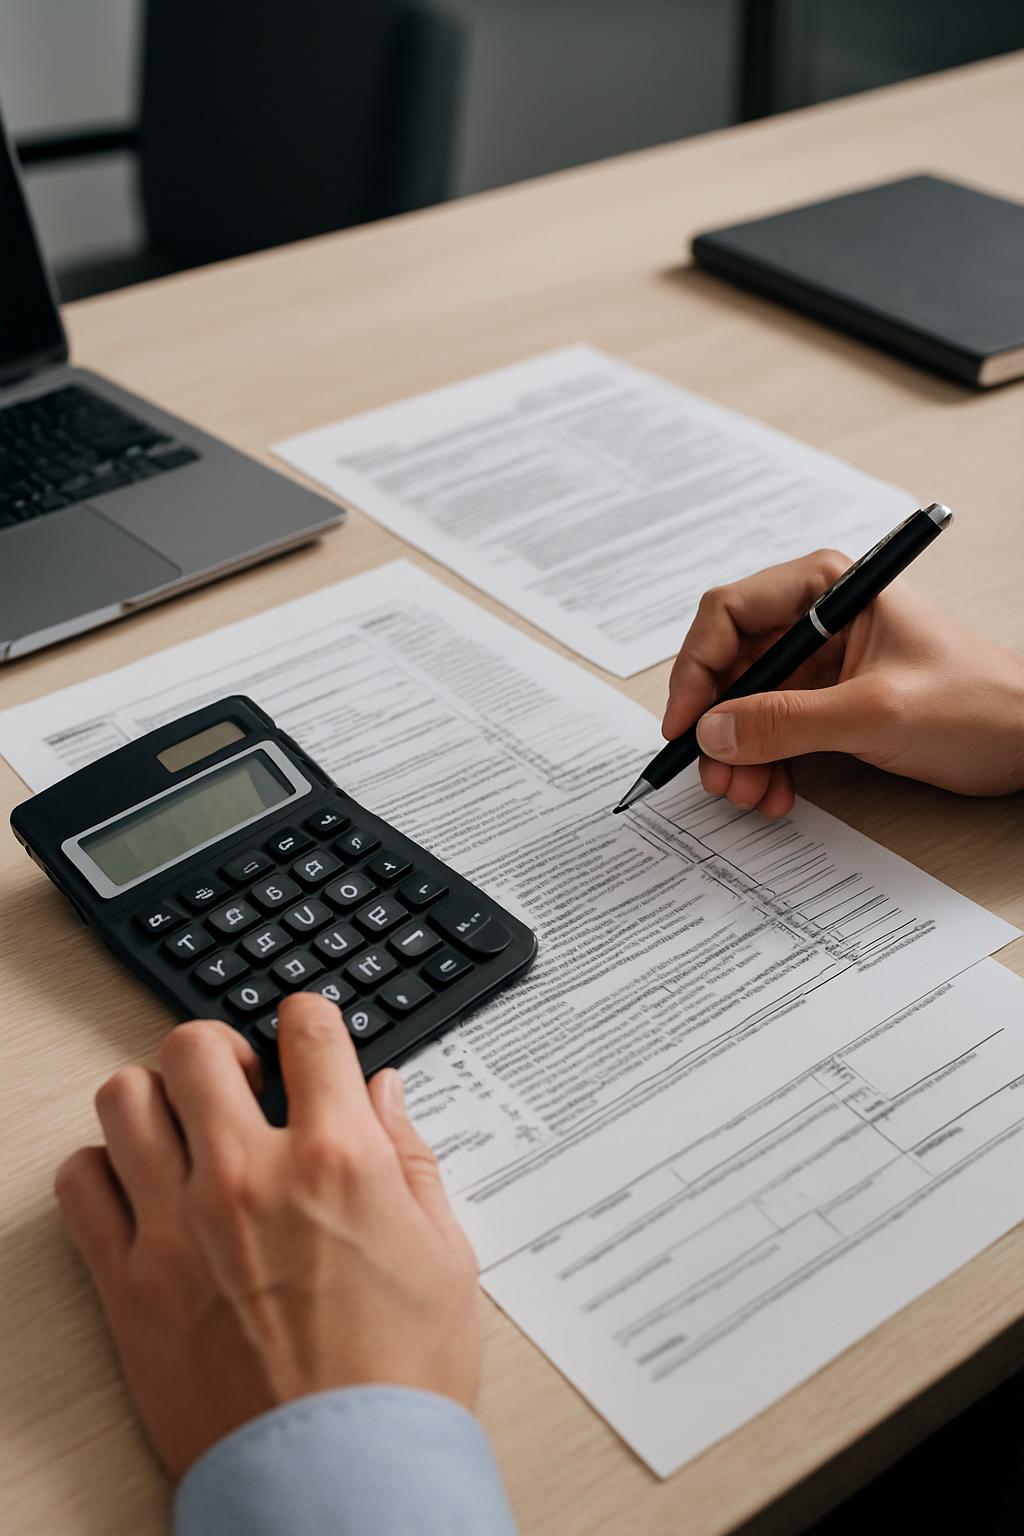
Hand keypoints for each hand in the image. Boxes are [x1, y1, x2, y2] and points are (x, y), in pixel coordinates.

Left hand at [54, 996, 478, 1480]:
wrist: (341, 1480)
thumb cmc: (399, 1379)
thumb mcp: (443, 1252)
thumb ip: (410, 1156)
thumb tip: (383, 1093)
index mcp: (336, 1159)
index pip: (307, 1029)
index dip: (307, 1018)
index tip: (304, 1033)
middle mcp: (249, 1176)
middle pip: (196, 1046)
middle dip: (221, 1048)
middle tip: (239, 1080)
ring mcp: (179, 1226)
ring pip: (125, 1099)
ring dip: (156, 1099)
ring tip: (184, 1128)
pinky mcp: (129, 1282)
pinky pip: (81, 1184)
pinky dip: (102, 1170)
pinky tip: (140, 1188)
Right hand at [663, 548, 1023, 817]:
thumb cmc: (977, 704)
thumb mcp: (875, 714)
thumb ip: (788, 722)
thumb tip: (712, 733)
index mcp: (828, 587)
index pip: (728, 614)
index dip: (696, 670)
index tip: (686, 725)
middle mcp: (816, 618)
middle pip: (729, 664)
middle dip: (717, 725)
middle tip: (717, 776)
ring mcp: (820, 663)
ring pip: (745, 706)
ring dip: (738, 755)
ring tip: (748, 795)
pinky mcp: (828, 703)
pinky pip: (773, 732)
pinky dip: (764, 765)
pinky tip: (773, 794)